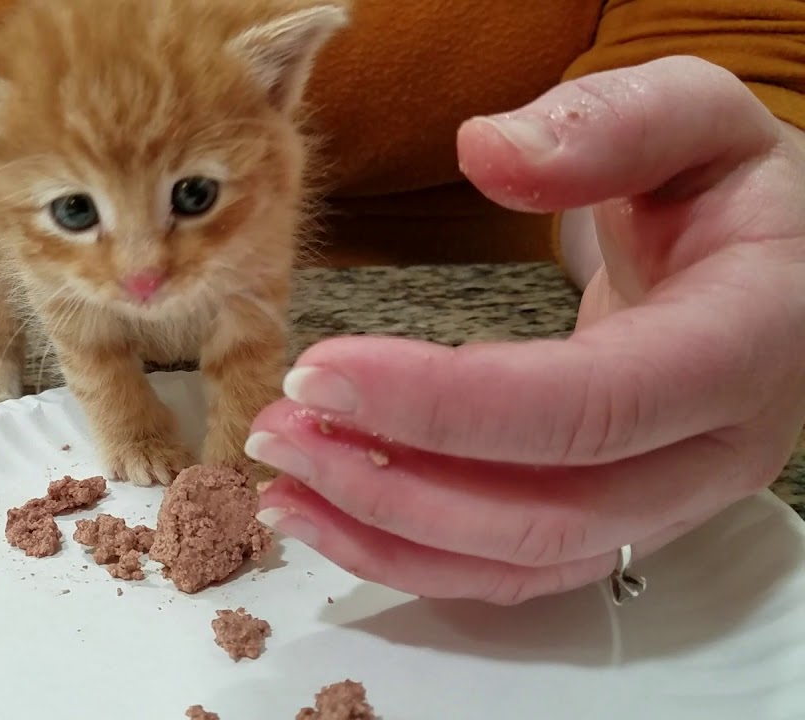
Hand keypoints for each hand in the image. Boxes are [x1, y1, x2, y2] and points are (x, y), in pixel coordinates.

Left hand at [245, 56, 804, 604]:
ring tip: (280, 476)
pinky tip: (327, 513)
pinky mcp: (616, 520)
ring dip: (383, 530)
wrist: (771, 268)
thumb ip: (609, 123)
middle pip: (543, 512)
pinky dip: (409, 555)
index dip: (447, 404)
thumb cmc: (730, 193)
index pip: (590, 406)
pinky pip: (508, 569)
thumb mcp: (698, 119)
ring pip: (517, 561)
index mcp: (743, 345)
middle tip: (279, 428)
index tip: (324, 371)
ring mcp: (667, 503)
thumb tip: (489, 151)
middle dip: (390, 482)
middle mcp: (713, 451)